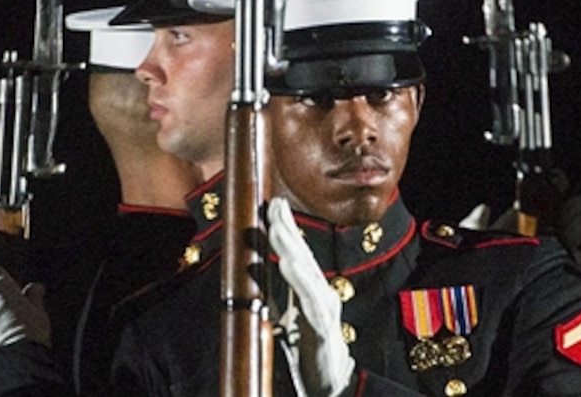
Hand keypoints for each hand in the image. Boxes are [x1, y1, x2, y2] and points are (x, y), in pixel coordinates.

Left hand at [267, 197, 354, 396]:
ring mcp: (324, 308)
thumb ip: (272, 290)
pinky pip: (310, 301)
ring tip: (277, 229)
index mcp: (309, 288)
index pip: (296, 251)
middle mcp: (320, 292)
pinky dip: (299, 281)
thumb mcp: (284, 313)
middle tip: (274, 204)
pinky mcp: (322, 328)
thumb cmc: (305, 345)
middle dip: (287, 228)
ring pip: (306, 273)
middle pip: (302, 255)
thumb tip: (251, 265)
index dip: (285, 226)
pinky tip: (287, 265)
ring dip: (290, 249)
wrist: (329, 383)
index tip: (273, 202)